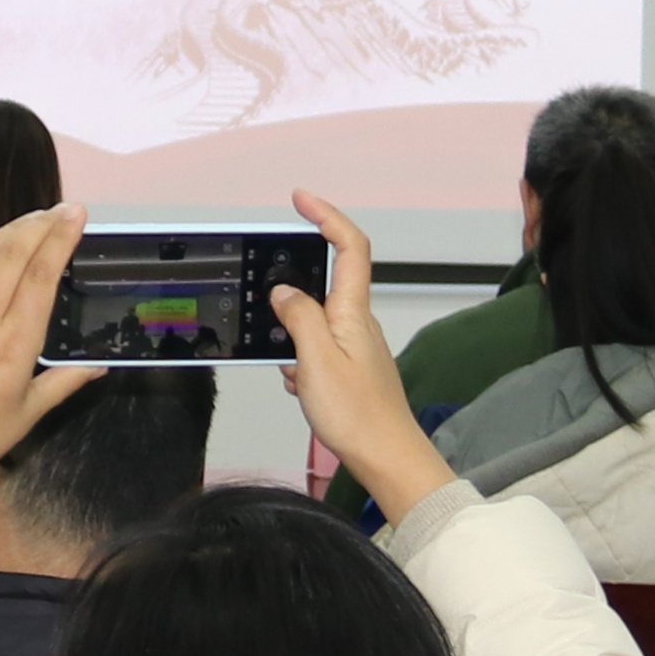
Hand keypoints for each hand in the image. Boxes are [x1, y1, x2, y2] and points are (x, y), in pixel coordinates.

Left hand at [0, 201, 99, 523]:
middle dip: (41, 226)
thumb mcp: (30, 412)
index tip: (76, 214)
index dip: (61, 239)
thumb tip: (99, 367)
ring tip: (31, 216)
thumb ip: (65, 382)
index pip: (43, 277)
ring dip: (9, 230)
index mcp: (17, 344)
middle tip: (59, 211)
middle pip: (15, 257)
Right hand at [268, 190, 451, 518]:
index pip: (348, 246)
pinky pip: (318, 347)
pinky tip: (296, 380)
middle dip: (297, 274)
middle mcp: (357, 322)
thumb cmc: (358, 415)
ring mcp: (356, 345)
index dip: (326, 216)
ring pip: (318, 317)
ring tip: (282, 354)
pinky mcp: (351, 368)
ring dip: (293, 327)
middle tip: (268, 280)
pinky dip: (300, 356)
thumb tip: (283, 291)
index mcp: (352, 311)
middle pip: (331, 277)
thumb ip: (298, 318)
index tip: (300, 199)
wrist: (386, 456)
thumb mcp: (316, 360)